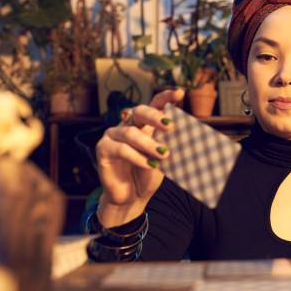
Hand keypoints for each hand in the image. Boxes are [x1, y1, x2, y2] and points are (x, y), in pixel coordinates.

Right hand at [95, 88, 184, 226]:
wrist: (132, 197)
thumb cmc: (148, 174)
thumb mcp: (163, 158)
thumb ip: (169, 144)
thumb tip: (187, 134)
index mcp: (143, 123)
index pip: (154, 104)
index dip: (166, 97)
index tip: (180, 93)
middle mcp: (127, 125)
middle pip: (139, 111)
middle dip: (155, 116)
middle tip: (171, 126)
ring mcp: (112, 135)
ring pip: (130, 132)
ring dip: (149, 144)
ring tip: (164, 154)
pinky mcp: (103, 150)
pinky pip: (121, 149)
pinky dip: (138, 157)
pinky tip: (150, 165)